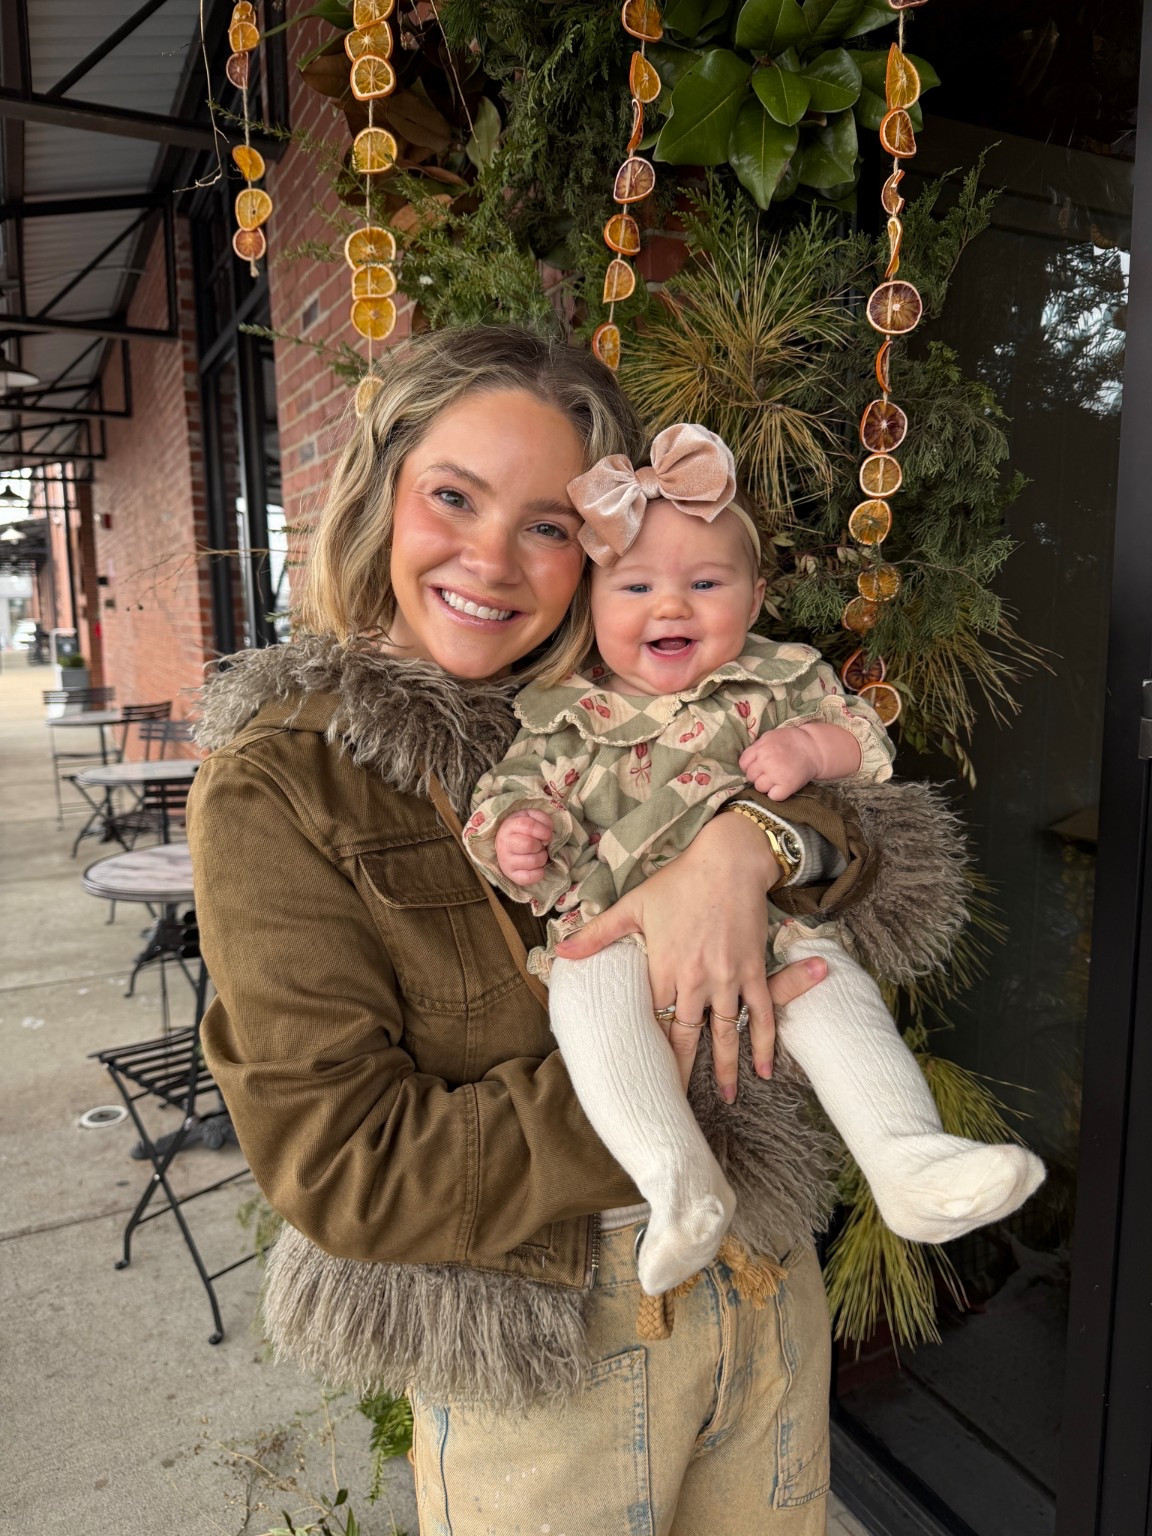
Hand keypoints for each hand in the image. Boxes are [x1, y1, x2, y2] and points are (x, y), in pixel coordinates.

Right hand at [494, 809, 553, 885]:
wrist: (506, 841)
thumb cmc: (522, 828)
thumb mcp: (531, 816)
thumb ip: (542, 819)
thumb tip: (548, 835)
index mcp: (510, 826)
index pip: (528, 825)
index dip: (543, 830)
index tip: (547, 835)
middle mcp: (505, 843)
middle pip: (529, 844)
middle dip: (541, 845)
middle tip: (540, 845)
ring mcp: (506, 860)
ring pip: (532, 861)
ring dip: (542, 858)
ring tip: (538, 854)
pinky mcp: (510, 874)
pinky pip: (528, 878)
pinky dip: (538, 873)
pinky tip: (538, 867)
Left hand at [554, 812, 826, 1097]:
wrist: (730, 860)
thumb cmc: (679, 880)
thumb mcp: (633, 905)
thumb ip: (598, 934)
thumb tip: (560, 952)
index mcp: (662, 966)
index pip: (649, 1017)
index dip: (643, 1046)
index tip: (635, 1073)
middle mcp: (695, 979)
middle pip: (684, 1035)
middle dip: (678, 1071)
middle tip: (672, 1104)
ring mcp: (727, 978)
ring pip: (724, 1034)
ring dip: (723, 1068)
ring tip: (723, 1098)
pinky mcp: (752, 971)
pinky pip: (760, 1015)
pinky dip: (762, 1044)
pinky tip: (763, 1071)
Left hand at [739, 726, 820, 798]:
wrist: (814, 748)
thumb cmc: (791, 741)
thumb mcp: (770, 737)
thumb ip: (757, 748)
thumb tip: (746, 762)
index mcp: (761, 748)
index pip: (743, 764)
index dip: (749, 766)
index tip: (759, 765)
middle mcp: (766, 761)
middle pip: (750, 776)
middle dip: (758, 775)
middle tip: (770, 771)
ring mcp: (776, 775)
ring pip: (759, 787)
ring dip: (766, 785)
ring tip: (776, 778)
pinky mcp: (787, 786)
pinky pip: (773, 796)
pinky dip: (777, 793)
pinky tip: (782, 786)